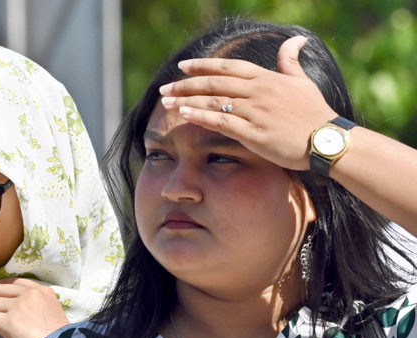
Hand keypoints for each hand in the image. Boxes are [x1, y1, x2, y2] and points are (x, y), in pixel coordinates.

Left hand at [157, 35, 337, 170]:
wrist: (328, 140)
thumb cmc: (315, 113)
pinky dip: (201, 116)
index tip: (183, 66)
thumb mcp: (303, 82)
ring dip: (188, 100)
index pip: (228, 66)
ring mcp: (255, 111)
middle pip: (215, 83)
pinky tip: (184, 114)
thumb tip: (295, 40)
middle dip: (187, 84)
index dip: (204, 65)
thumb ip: (290, 62)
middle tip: (166, 88)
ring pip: (214, 101)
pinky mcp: (254, 133)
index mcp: (267, 78)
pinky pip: (221, 121)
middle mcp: (259, 91)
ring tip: (167, 102)